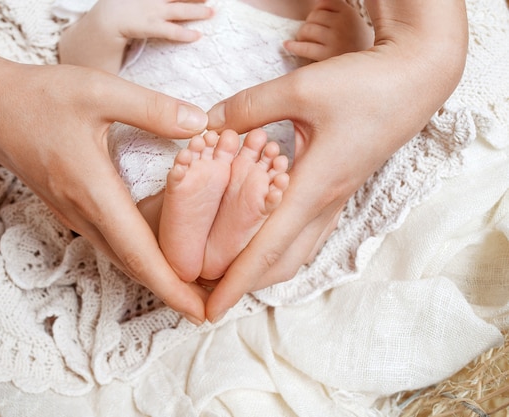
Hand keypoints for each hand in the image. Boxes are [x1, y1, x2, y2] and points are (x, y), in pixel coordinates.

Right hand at [0, 0, 210, 323]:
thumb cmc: (38, 97)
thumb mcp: (99, 92)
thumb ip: (152, 109)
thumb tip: (201, 125)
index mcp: (93, 193)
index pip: (139, 253)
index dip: (173, 286)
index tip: (201, 311)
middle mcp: (83, 214)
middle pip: (134, 266)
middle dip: (173, 290)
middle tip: (211, 304)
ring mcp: (74, 215)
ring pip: (121, 257)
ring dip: (156, 275)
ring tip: (192, 283)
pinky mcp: (71, 208)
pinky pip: (110, 242)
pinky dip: (138, 256)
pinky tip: (157, 249)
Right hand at [101, 0, 213, 41]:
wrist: (105, 18)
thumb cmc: (123, 5)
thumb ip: (155, 0)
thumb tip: (166, 3)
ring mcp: (152, 10)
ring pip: (180, 9)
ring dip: (197, 11)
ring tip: (212, 12)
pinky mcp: (149, 26)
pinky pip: (169, 30)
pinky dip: (184, 34)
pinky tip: (196, 36)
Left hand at [204, 0, 467, 321]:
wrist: (416, 80)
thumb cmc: (364, 86)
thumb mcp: (300, 89)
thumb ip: (249, 108)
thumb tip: (209, 124)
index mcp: (314, 188)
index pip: (268, 248)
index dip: (236, 281)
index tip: (210, 309)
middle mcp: (326, 204)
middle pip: (282, 262)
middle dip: (246, 282)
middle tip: (208, 287)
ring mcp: (336, 200)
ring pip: (297, 251)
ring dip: (263, 266)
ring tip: (229, 268)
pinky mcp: (340, 190)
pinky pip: (308, 233)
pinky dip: (281, 246)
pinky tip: (262, 236)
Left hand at [284, 0, 373, 61]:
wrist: (370, 74)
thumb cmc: (357, 50)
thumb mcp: (355, 26)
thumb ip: (339, 14)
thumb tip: (317, 4)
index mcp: (350, 14)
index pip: (323, 4)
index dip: (316, 13)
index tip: (317, 24)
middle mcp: (343, 24)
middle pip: (313, 16)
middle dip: (308, 25)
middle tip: (311, 36)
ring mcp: (336, 40)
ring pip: (307, 29)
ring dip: (301, 35)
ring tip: (304, 42)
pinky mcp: (327, 57)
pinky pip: (304, 47)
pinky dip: (293, 46)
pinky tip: (288, 45)